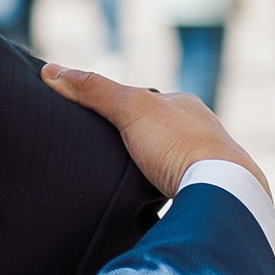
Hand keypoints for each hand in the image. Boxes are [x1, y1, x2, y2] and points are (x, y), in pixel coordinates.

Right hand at [40, 62, 268, 199]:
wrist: (225, 190)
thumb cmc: (179, 144)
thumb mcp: (130, 107)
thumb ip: (93, 89)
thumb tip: (50, 70)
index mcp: (185, 105)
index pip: (142, 101)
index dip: (116, 109)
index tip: (93, 123)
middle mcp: (201, 130)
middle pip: (155, 132)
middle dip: (135, 142)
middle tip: (106, 157)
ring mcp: (208, 162)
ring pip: (169, 161)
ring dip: (151, 170)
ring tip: (126, 185)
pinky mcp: (210, 192)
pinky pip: (179, 188)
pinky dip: (163, 192)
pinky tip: (151, 204)